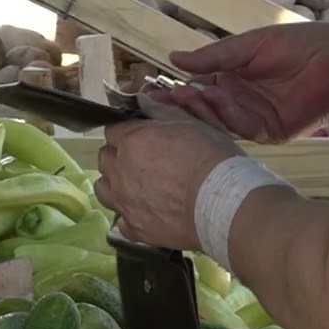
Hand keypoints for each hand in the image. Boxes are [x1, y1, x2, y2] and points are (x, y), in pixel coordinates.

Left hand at [94, 97, 242, 249]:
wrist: (224, 204)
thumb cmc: (212, 157)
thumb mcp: (191, 123)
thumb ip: (161, 111)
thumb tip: (143, 100)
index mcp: (132, 141)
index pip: (113, 130)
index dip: (126, 132)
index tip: (139, 136)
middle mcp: (120, 171)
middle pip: (105, 158)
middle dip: (118, 156)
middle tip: (140, 160)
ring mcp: (124, 202)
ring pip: (104, 188)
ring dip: (115, 184)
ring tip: (135, 186)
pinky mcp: (134, 228)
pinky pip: (121, 220)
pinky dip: (130, 215)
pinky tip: (145, 213)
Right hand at [146, 22, 328, 143]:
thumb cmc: (299, 45)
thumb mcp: (250, 45)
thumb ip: (214, 56)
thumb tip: (174, 58)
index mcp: (231, 81)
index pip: (196, 89)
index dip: (175, 92)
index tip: (152, 91)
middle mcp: (238, 102)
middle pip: (201, 110)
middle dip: (182, 104)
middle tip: (164, 98)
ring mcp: (252, 119)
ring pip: (217, 121)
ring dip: (201, 109)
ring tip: (187, 95)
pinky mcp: (269, 132)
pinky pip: (241, 128)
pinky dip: (227, 115)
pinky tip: (216, 99)